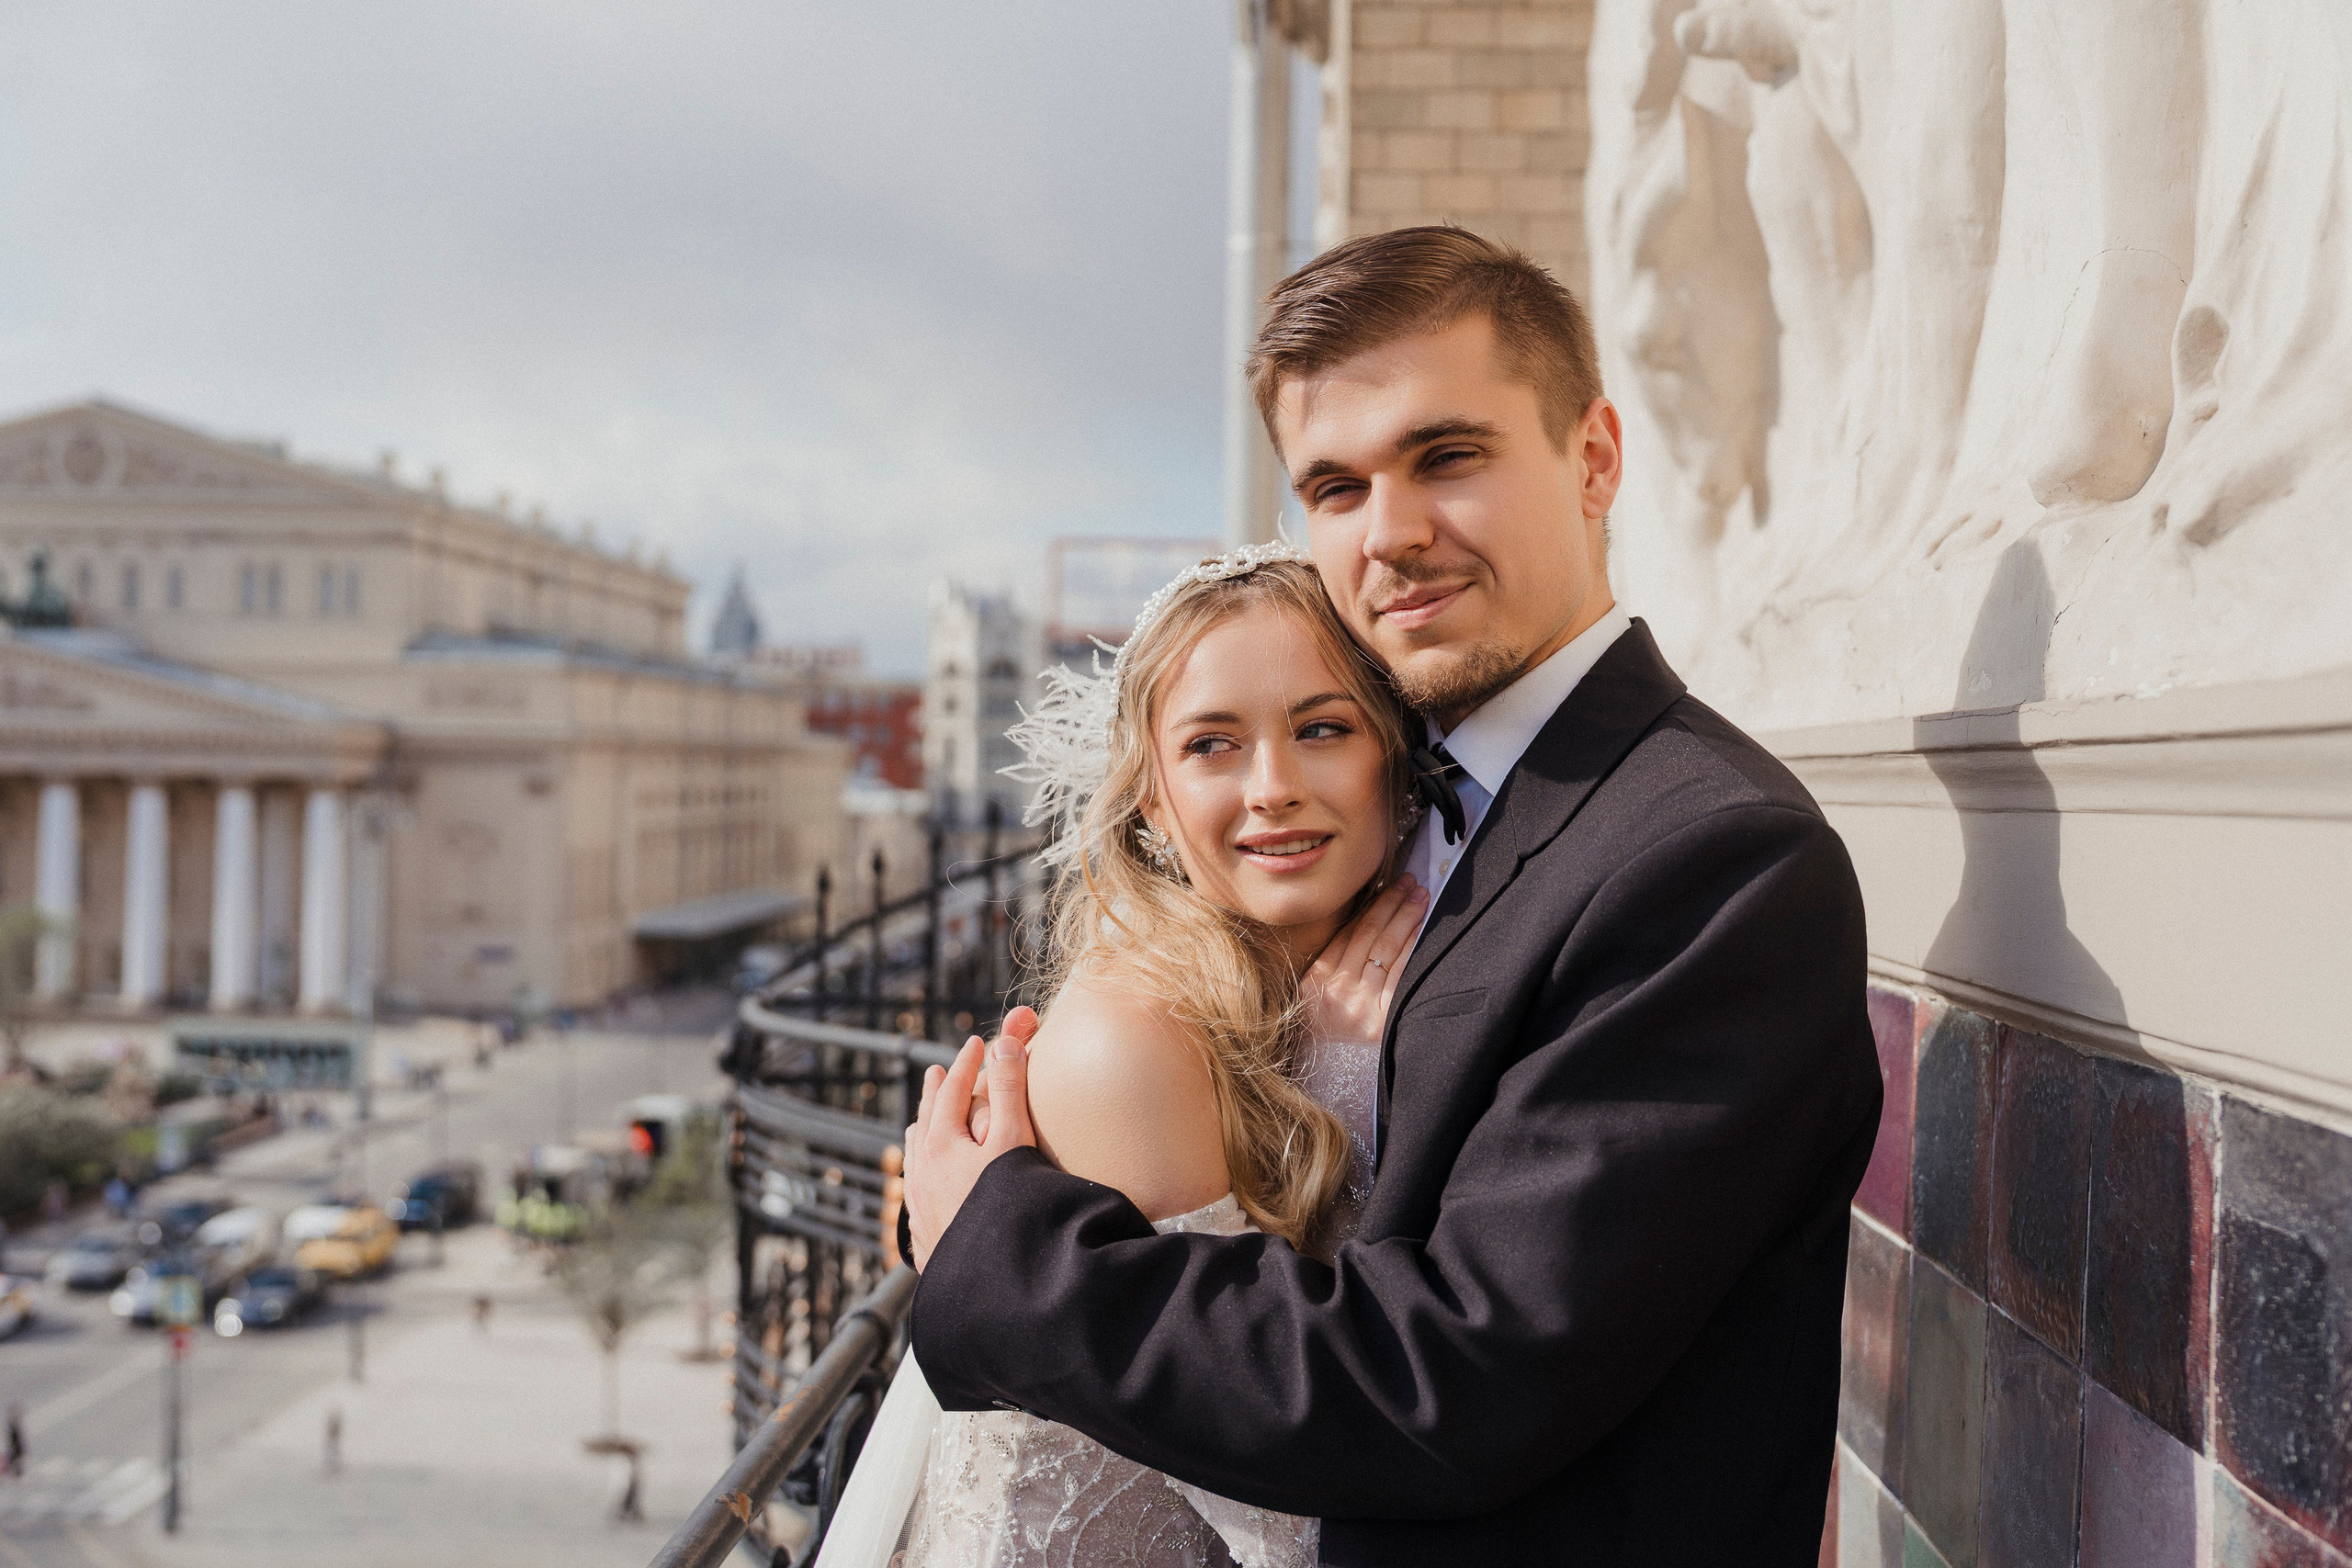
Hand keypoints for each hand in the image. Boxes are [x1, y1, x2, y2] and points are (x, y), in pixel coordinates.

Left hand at [905, 1006, 1042, 1270]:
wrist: (994, 1286)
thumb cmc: (1006, 1211)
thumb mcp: (1012, 1142)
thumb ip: (1009, 1091)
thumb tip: (1004, 1044)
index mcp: (940, 1147)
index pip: (952, 1091)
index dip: (968, 1063)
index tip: (978, 1042)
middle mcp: (923, 1176)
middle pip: (926, 1122)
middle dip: (936, 1093)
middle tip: (937, 1072)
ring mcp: (922, 1211)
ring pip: (914, 1161)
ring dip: (922, 1133)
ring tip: (922, 1123)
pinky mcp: (930, 1243)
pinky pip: (917, 1195)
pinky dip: (921, 1174)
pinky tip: (926, 1187)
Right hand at [1301, 875, 1426, 1043]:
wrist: (1319, 1071)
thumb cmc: (1318, 1026)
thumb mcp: (1313, 990)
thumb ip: (1333, 958)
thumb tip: (1367, 916)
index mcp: (1317, 978)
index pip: (1350, 932)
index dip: (1373, 905)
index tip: (1390, 883)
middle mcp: (1338, 990)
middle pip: (1370, 936)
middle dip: (1393, 904)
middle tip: (1412, 882)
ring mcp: (1362, 1006)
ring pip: (1386, 951)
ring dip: (1406, 920)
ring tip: (1421, 898)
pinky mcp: (1381, 1022)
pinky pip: (1399, 977)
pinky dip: (1411, 950)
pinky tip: (1420, 931)